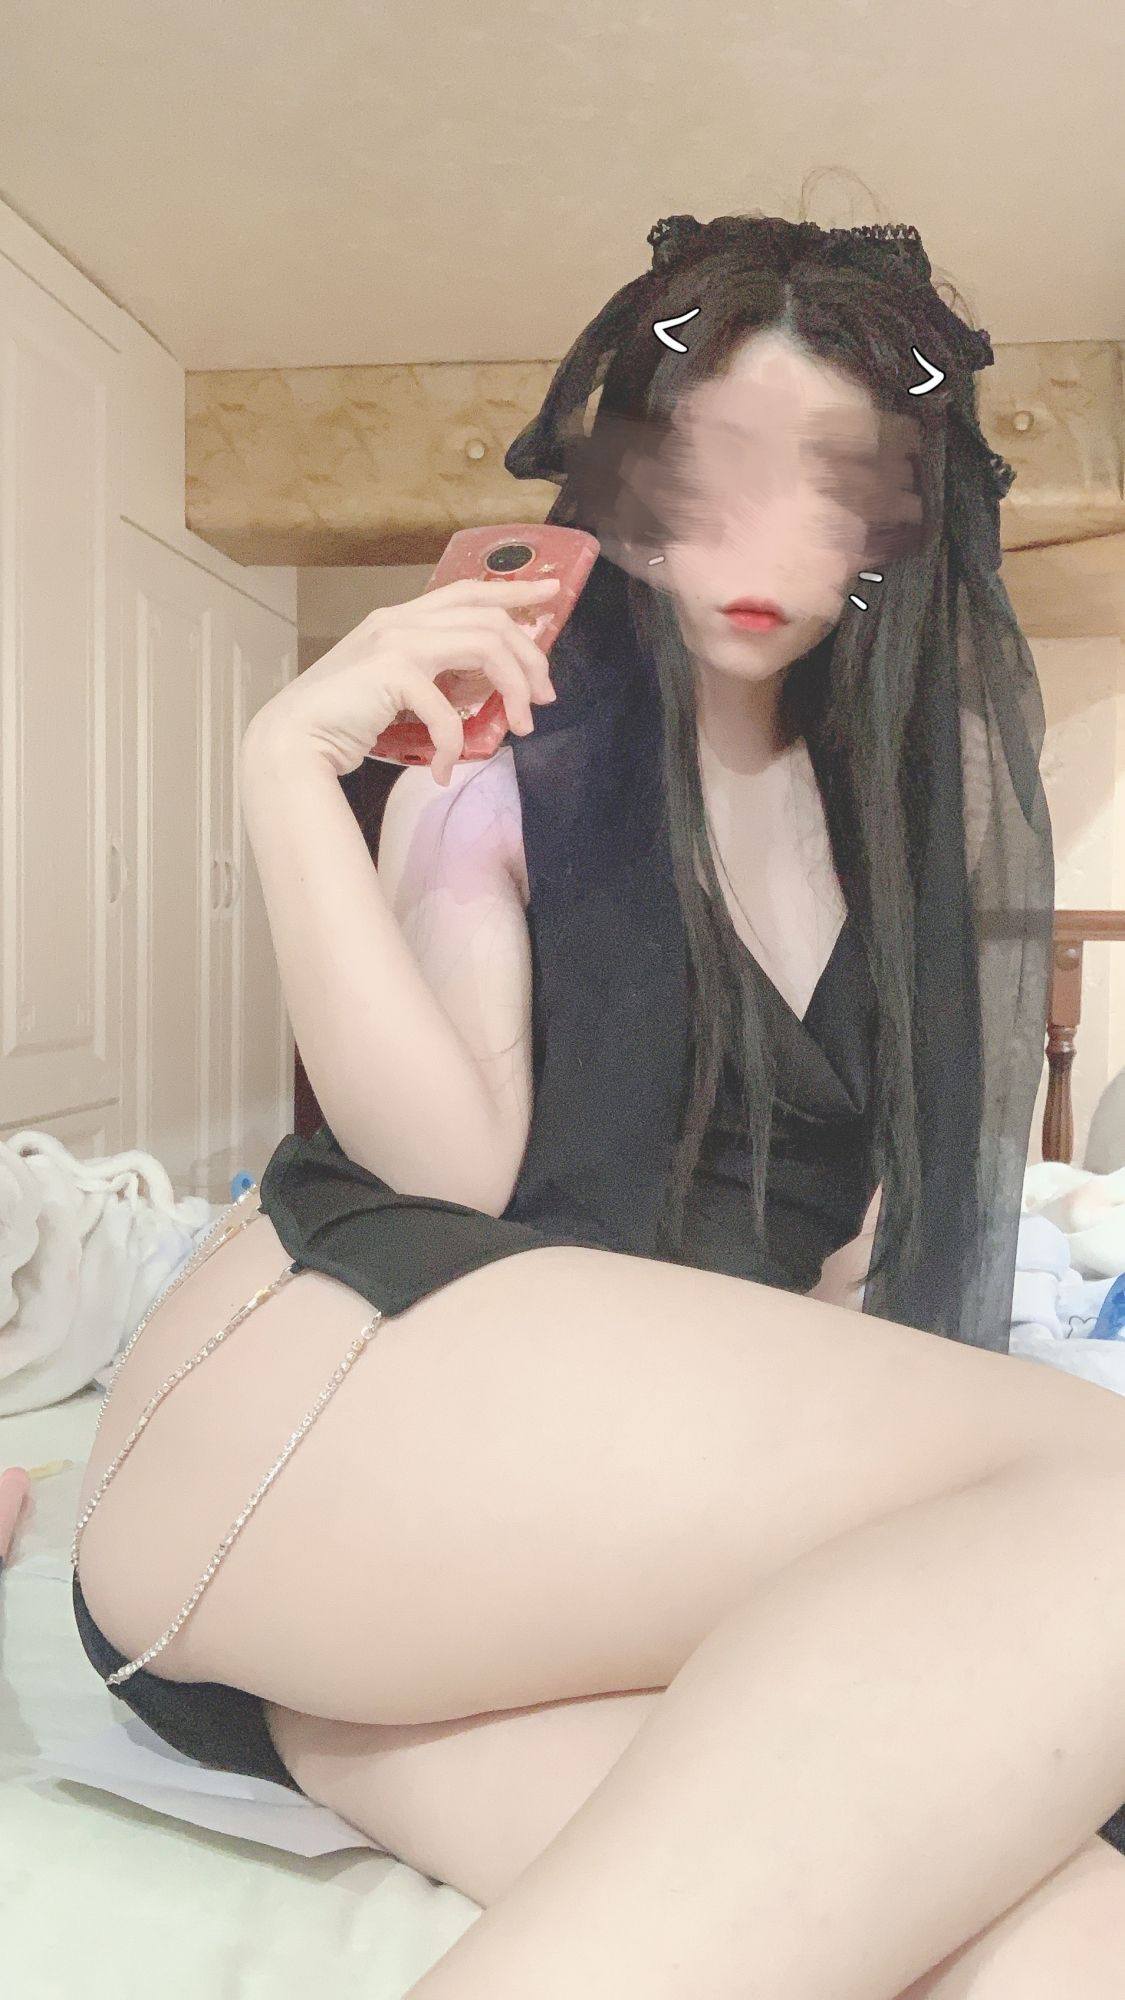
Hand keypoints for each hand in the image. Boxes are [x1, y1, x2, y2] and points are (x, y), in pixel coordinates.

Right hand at [241, 576, 561, 783]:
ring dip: (513, 690)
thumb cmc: (342, 722)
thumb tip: (490, 685)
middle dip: (530, 656)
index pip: (469, 591)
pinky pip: (448, 708)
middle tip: (544, 696)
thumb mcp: (397, 688)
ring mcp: (395, 641)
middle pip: (490, 618)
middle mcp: (400, 620)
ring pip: (485, 646)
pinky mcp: (391, 671)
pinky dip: (453, 744)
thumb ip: (435, 675)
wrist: (293, 740)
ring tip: (521, 727)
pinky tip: (443, 769)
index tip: (552, 595)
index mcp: (401, 618)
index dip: (514, 591)